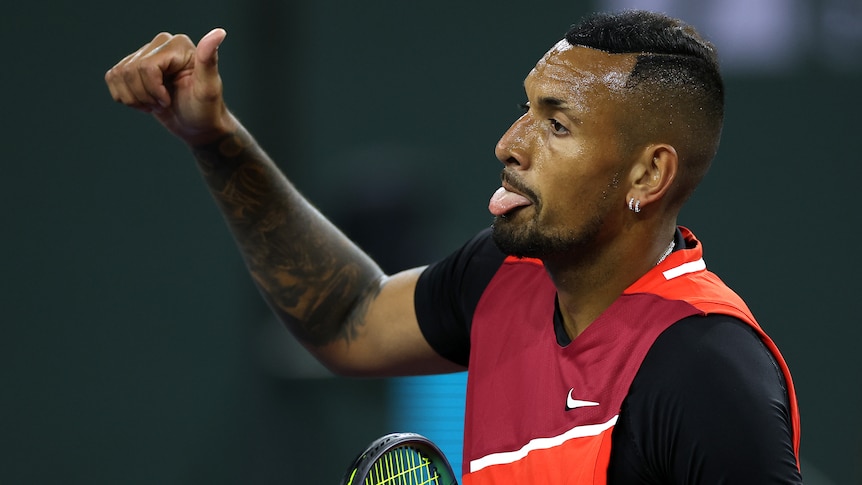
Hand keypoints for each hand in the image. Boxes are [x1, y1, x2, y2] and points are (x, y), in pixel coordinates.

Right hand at [105, 28, 236, 144]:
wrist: (197, 124)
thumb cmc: (205, 109)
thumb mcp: (208, 89)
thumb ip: (209, 61)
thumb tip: (219, 32)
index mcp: (178, 45)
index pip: (146, 67)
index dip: (153, 90)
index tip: (169, 101)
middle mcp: (160, 43)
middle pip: (130, 71)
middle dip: (144, 96)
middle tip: (163, 104)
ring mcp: (145, 53)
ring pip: (118, 75)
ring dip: (134, 98)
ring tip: (155, 103)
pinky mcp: (133, 66)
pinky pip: (112, 77)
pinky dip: (125, 97)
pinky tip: (144, 101)